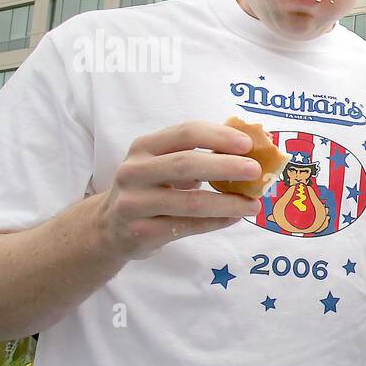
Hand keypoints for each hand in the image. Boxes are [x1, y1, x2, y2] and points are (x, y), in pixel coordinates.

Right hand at [97, 121, 262, 259]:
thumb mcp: (161, 164)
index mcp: (143, 147)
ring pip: (190, 202)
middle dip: (226, 166)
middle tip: (256, 171)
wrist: (110, 227)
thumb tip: (249, 152)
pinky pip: (187, 227)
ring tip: (254, 204)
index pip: (185, 133)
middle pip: (186, 164)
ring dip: (228, 203)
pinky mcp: (141, 232)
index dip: (218, 136)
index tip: (247, 144)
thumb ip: (196, 155)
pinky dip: (215, 222)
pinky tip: (234, 218)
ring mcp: (134, 204)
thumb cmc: (150, 188)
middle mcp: (134, 172)